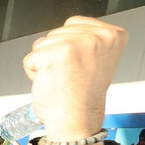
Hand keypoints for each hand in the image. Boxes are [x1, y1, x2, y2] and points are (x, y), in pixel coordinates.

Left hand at [22, 17, 125, 139]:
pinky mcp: (58, 54)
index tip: (81, 66)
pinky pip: (30, 58)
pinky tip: (51, 82)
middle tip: (70, 76)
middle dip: (54, 54)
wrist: (77, 120)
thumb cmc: (82, 94)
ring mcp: (79, 44)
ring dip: (44, 63)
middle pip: (56, 32)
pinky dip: (33, 72)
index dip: (68, 46)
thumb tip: (67, 29)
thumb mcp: (96, 57)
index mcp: (114, 34)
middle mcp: (100, 36)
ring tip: (62, 79)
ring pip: (41, 44)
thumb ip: (86, 39)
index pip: (73, 24)